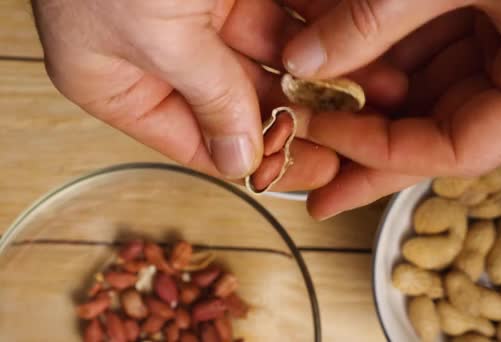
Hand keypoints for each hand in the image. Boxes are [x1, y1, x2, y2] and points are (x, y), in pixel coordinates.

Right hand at [31, 0, 346, 189]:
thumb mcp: (160, 38)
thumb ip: (210, 98)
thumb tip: (239, 158)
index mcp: (116, 79)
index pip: (191, 139)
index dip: (248, 158)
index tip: (303, 169)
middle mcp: (156, 47)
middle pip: (236, 98)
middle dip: (296, 114)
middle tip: (349, 130)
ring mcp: (192, 8)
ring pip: (266, 54)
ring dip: (318, 72)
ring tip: (372, 89)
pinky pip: (280, 10)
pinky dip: (316, 26)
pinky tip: (356, 45)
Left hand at [283, 1, 500, 218]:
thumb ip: (377, 17)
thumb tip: (305, 61)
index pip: (456, 148)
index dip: (381, 153)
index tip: (321, 137)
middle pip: (435, 123)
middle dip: (365, 134)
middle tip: (307, 155)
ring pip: (424, 81)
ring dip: (364, 83)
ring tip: (306, 94)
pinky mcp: (493, 8)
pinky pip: (426, 38)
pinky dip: (379, 39)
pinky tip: (332, 44)